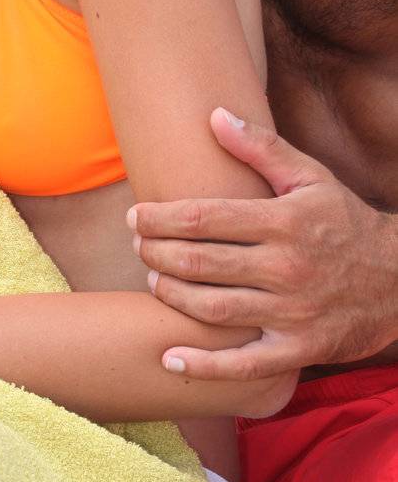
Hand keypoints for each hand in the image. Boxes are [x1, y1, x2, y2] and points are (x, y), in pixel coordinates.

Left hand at [129, 109, 397, 379]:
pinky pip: (245, 364)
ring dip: (172, 295)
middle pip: (200, 262)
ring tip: (153, 279)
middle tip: (137, 245)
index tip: (136, 215)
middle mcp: (285, 267)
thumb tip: (215, 115)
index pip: (204, 218)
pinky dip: (205, 366)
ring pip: (213, 308)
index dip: (160, 217)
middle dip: (156, 253)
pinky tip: (170, 358)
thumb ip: (262, 147)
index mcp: (283, 222)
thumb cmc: (345, 223)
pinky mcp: (299, 349)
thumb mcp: (311, 178)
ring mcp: (292, 312)